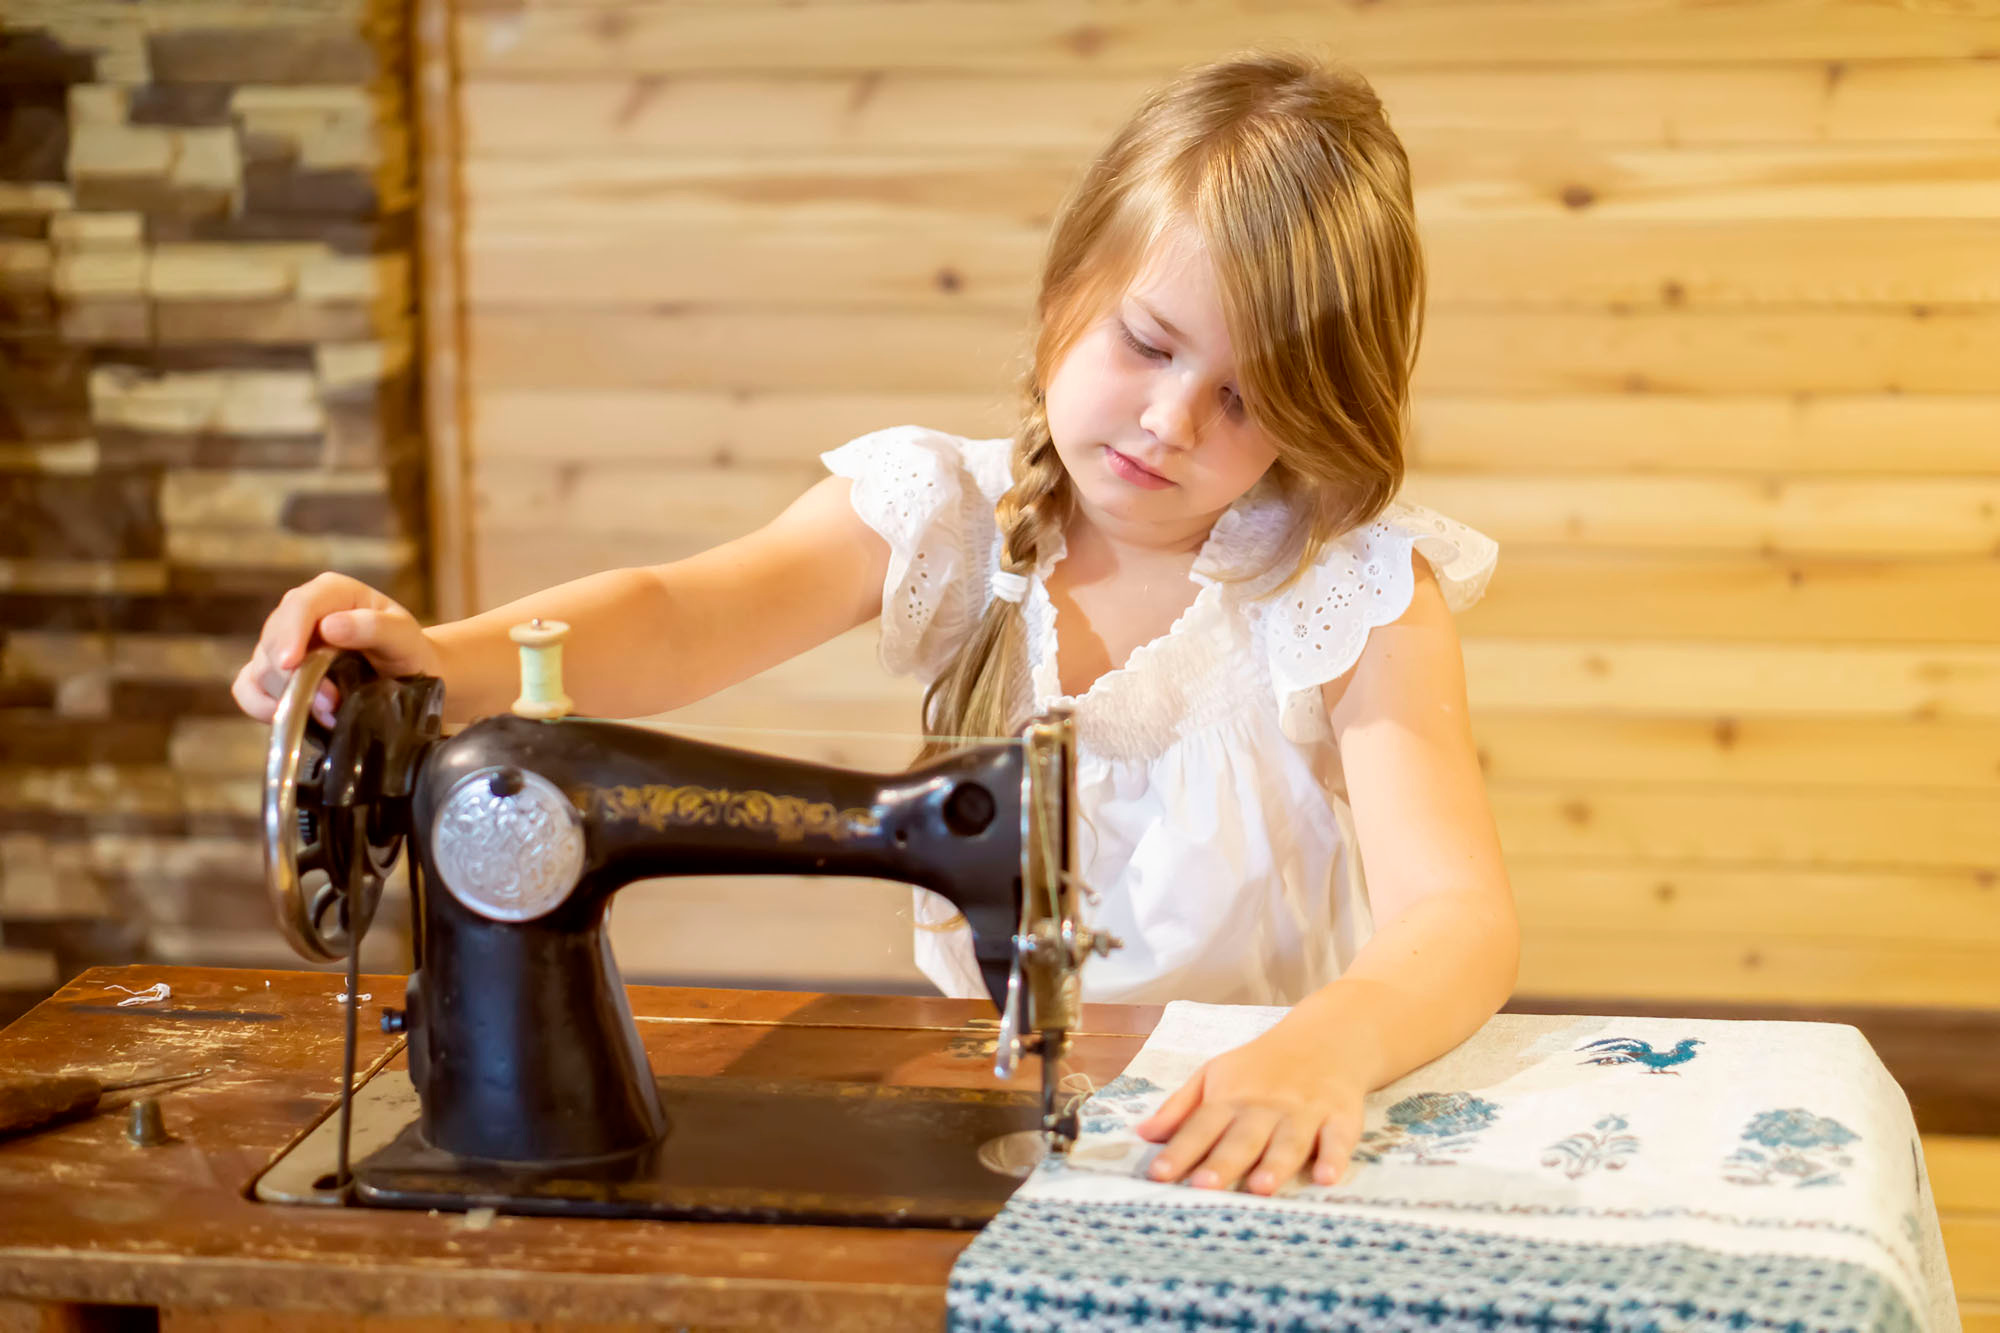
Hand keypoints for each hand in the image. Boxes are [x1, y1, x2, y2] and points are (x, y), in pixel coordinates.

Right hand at [231, 573, 439, 725]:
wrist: (408, 677)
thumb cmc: (407, 651)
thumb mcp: (405, 637)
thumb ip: (375, 628)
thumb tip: (330, 626)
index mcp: (332, 593)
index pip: (300, 605)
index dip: (290, 633)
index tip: (291, 663)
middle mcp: (302, 613)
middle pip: (273, 640)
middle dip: (295, 676)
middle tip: (330, 702)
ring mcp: (284, 644)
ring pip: (261, 668)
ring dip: (289, 696)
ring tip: (329, 710)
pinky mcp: (273, 673)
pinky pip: (247, 688)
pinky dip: (262, 706)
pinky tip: (290, 714)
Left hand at [1134, 1023, 1367, 1194]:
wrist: (1325, 1038)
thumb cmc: (1261, 1067)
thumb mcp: (1214, 1075)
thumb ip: (1180, 1108)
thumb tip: (1142, 1134)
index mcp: (1230, 1097)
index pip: (1200, 1125)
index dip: (1179, 1150)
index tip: (1158, 1174)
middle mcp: (1266, 1106)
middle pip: (1243, 1137)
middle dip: (1224, 1162)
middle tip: (1204, 1187)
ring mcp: (1304, 1112)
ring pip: (1289, 1141)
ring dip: (1275, 1164)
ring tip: (1261, 1188)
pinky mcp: (1340, 1117)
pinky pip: (1338, 1139)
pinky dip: (1334, 1158)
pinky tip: (1326, 1178)